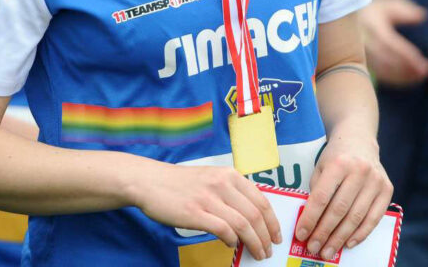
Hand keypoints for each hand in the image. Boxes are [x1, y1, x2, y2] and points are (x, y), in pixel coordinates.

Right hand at [132, 162, 281, 259]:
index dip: (272, 221)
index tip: (276, 235)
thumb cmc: (181, 183)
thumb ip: (231, 193)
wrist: (151, 181)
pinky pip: (222, 229)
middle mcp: (222, 184)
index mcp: (229, 174)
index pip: (261, 199)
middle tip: (268, 250)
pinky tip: (231, 245)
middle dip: (265, 236)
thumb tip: (250, 218)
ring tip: (256, 253)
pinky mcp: (195, 213)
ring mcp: (208, 198)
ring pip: (242, 224)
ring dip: (253, 242)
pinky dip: (231, 240)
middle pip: (255, 214)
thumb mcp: (211, 178)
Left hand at [295, 131, 392, 260]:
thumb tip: (310, 223)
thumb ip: (317, 192)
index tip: (301, 235)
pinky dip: (360, 234)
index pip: (322, 197)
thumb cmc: (335, 157)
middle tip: (314, 248)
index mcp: (339, 163)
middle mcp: (359, 171)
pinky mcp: (387, 189)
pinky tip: (348, 244)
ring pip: (356, 217)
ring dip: (340, 238)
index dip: (310, 218)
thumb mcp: (321, 168)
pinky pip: (374, 218)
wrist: (358, 140)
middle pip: (339, 210)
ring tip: (328, 251)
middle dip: (324, 233)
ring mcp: (375, 180)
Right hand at [359, 0, 427, 85]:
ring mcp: (361, 54)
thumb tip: (422, 16)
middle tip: (426, 72)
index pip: (392, 45)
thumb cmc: (370, 8)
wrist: (342, 14)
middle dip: (407, 69)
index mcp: (373, 28)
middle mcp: (365, 43)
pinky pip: (377, 74)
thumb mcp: (387, 4)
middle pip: (387, 61)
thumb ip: (405, 11)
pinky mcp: (360, 62)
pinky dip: (393, 79)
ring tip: (419, 76)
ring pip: (382, 70)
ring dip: (402, 76)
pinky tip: (407, 78)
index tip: (424, 64)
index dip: (409, 57)